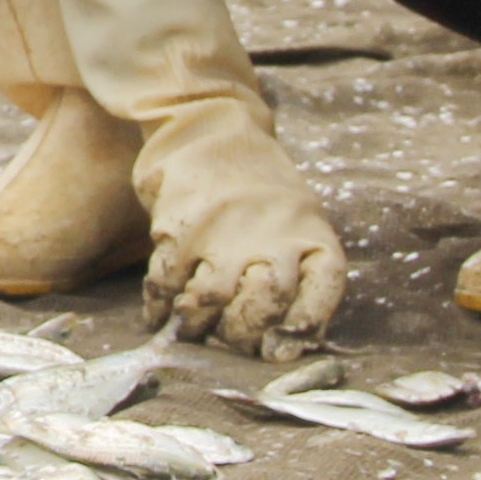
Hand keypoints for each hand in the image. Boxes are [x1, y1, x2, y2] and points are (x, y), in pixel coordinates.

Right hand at [138, 137, 344, 354]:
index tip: (278, 351)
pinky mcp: (180, 225)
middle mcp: (273, 232)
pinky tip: (159, 316)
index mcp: (312, 234)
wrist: (213, 128)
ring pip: (210, 299)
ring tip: (192, 330)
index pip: (321, 294)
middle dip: (241, 336)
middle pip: (262, 306)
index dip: (302, 330)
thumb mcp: (301, 223)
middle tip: (227, 340)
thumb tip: (282, 348)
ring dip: (197, 326)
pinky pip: (166, 281)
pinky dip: (159, 307)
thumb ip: (299, 277)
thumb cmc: (262, 194)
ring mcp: (224, 229)